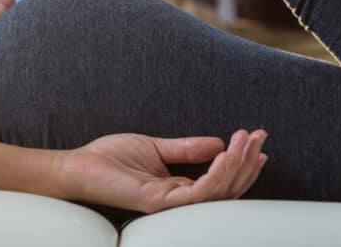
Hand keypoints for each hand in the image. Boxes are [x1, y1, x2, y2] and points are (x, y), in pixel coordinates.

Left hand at [61, 129, 267, 213]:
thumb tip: (217, 143)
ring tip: (247, 141)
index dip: (242, 162)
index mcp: (179, 189)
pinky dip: (214, 174)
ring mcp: (168, 204)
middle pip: (225, 190)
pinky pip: (195, 193)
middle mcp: (178, 201)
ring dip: (236, 166)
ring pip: (216, 193)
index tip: (258, 140)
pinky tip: (225, 154)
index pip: (220, 182)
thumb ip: (186, 148)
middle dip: (247, 163)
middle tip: (261, 137)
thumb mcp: (155, 147)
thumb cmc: (110, 159)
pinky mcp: (156, 201)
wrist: (79, 166)